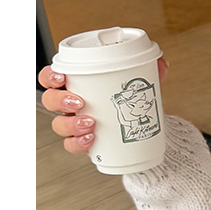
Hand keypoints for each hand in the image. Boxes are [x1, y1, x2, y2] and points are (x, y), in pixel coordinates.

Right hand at [38, 57, 168, 154]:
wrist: (142, 128)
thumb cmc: (130, 101)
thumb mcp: (138, 84)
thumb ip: (149, 72)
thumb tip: (161, 64)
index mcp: (77, 84)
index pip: (51, 76)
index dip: (49, 76)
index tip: (62, 76)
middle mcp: (70, 104)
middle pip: (49, 100)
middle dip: (60, 100)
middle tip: (80, 102)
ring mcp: (75, 123)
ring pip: (58, 124)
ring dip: (70, 124)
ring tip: (90, 122)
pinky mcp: (83, 141)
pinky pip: (72, 145)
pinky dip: (78, 143)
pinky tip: (91, 139)